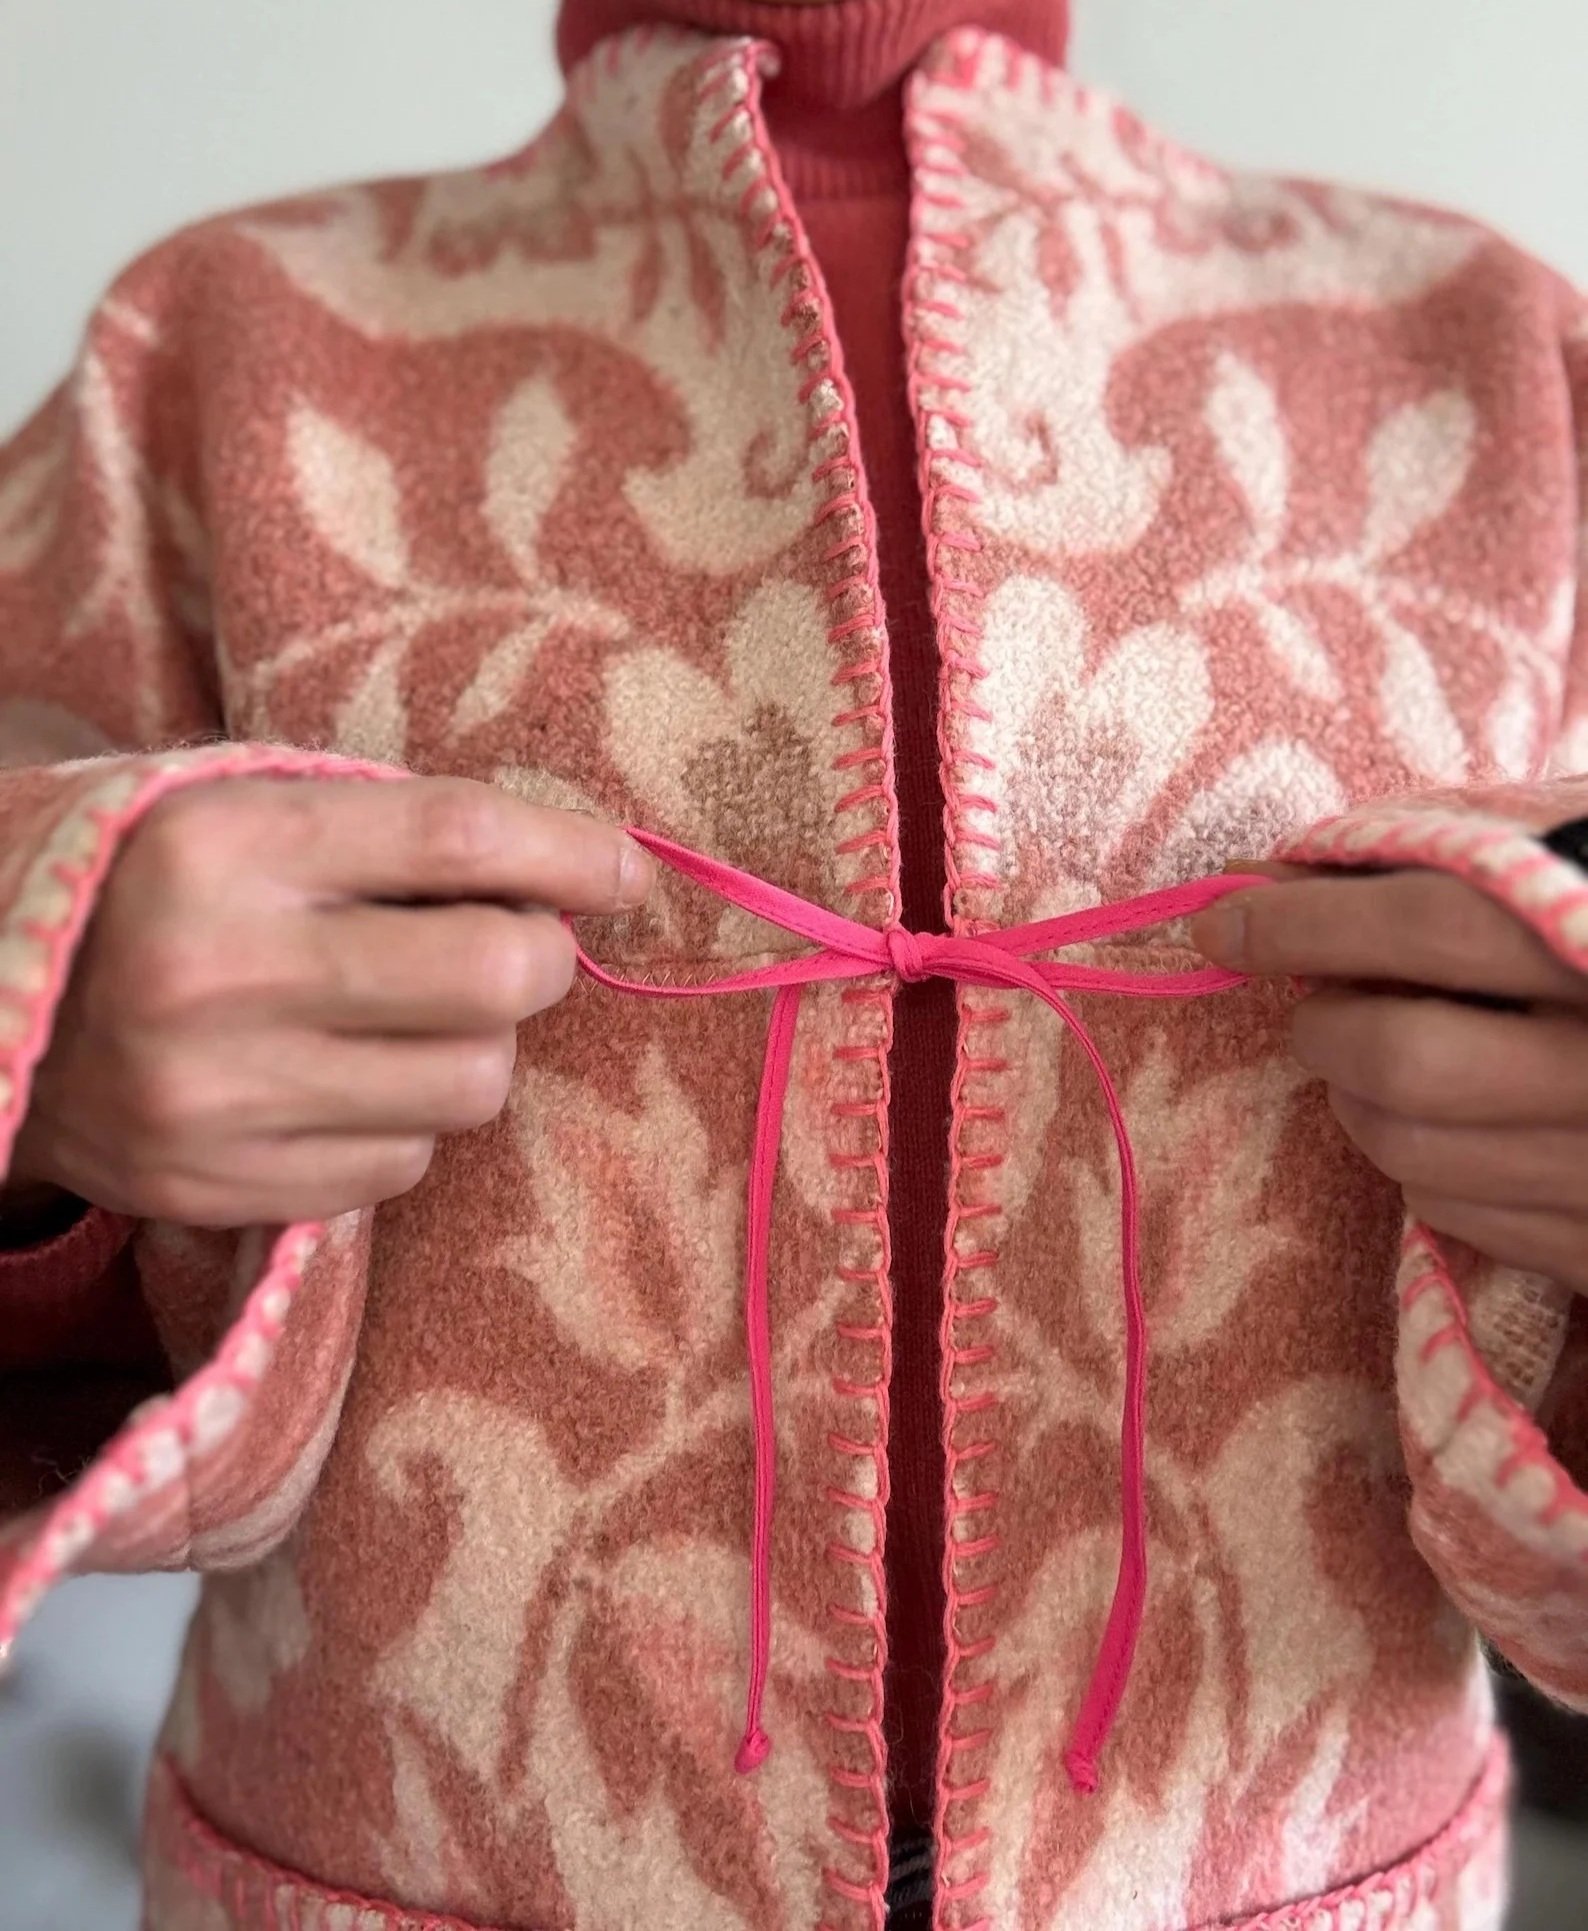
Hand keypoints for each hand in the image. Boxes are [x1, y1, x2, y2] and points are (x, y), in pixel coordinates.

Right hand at [11, 778, 651, 1225]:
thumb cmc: (145, 879)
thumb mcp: (240, 807)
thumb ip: (389, 831)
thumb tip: (577, 878)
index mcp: (225, 844)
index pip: (455, 839)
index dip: (571, 855)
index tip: (628, 871)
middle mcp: (217, 971)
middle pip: (492, 978)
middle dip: (542, 961)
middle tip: (518, 947)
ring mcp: (215, 1096)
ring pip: (470, 1085)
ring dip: (477, 1046)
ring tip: (412, 1015)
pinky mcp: (215, 1187)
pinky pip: (405, 1163)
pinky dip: (409, 1119)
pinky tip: (347, 1079)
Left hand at [1190, 866, 1587, 1293]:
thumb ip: (1477, 845)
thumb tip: (1296, 870)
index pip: (1432, 923)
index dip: (1305, 921)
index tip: (1223, 920)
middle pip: (1405, 1058)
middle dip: (1325, 1023)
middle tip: (1317, 1000)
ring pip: (1414, 1153)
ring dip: (1358, 1099)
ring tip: (1381, 1055)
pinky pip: (1460, 1217)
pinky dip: (1423, 1166)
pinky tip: (1457, 1123)